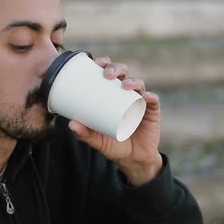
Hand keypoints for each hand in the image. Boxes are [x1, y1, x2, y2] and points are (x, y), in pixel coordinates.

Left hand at [68, 56, 162, 185]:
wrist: (133, 160)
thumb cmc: (113, 145)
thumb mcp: (97, 140)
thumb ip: (85, 134)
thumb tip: (70, 124)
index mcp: (113, 95)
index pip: (110, 74)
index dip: (105, 64)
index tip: (97, 62)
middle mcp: (128, 95)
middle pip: (124, 74)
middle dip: (116, 69)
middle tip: (107, 75)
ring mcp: (141, 102)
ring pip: (139, 84)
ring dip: (132, 81)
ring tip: (125, 86)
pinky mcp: (152, 113)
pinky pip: (153, 102)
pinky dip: (151, 97)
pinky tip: (146, 97)